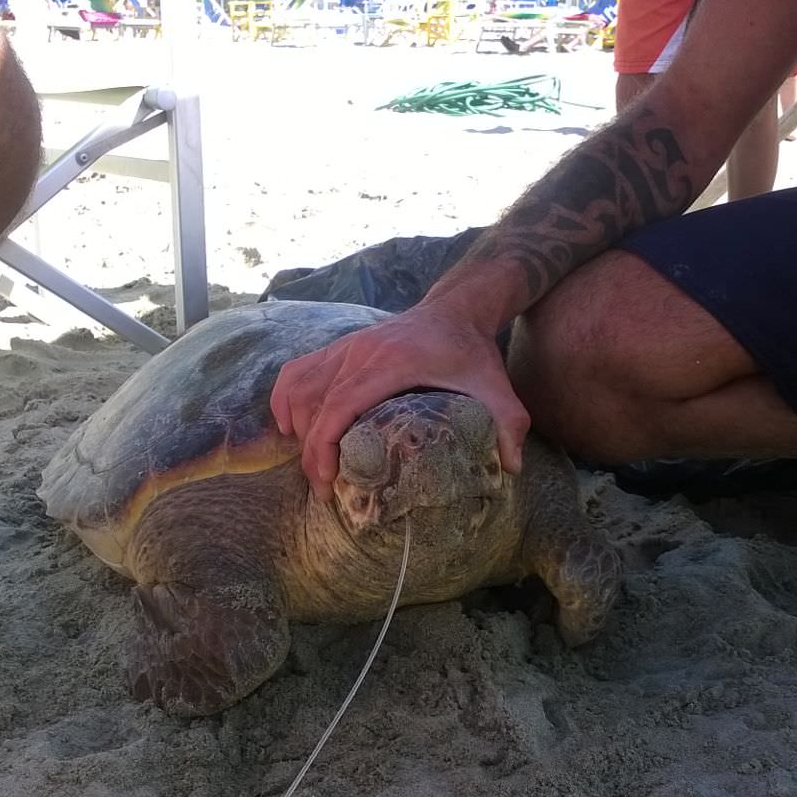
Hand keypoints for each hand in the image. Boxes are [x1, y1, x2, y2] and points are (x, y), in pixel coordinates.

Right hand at [270, 300, 531, 497]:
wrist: (456, 309)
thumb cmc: (471, 351)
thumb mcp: (497, 387)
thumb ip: (508, 424)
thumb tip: (509, 468)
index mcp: (390, 361)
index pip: (339, 404)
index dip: (323, 445)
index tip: (326, 481)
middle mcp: (359, 351)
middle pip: (313, 402)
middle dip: (310, 450)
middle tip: (324, 487)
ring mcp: (345, 346)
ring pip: (300, 387)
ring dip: (297, 427)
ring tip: (313, 462)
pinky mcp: (339, 346)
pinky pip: (297, 371)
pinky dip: (286, 400)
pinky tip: (290, 426)